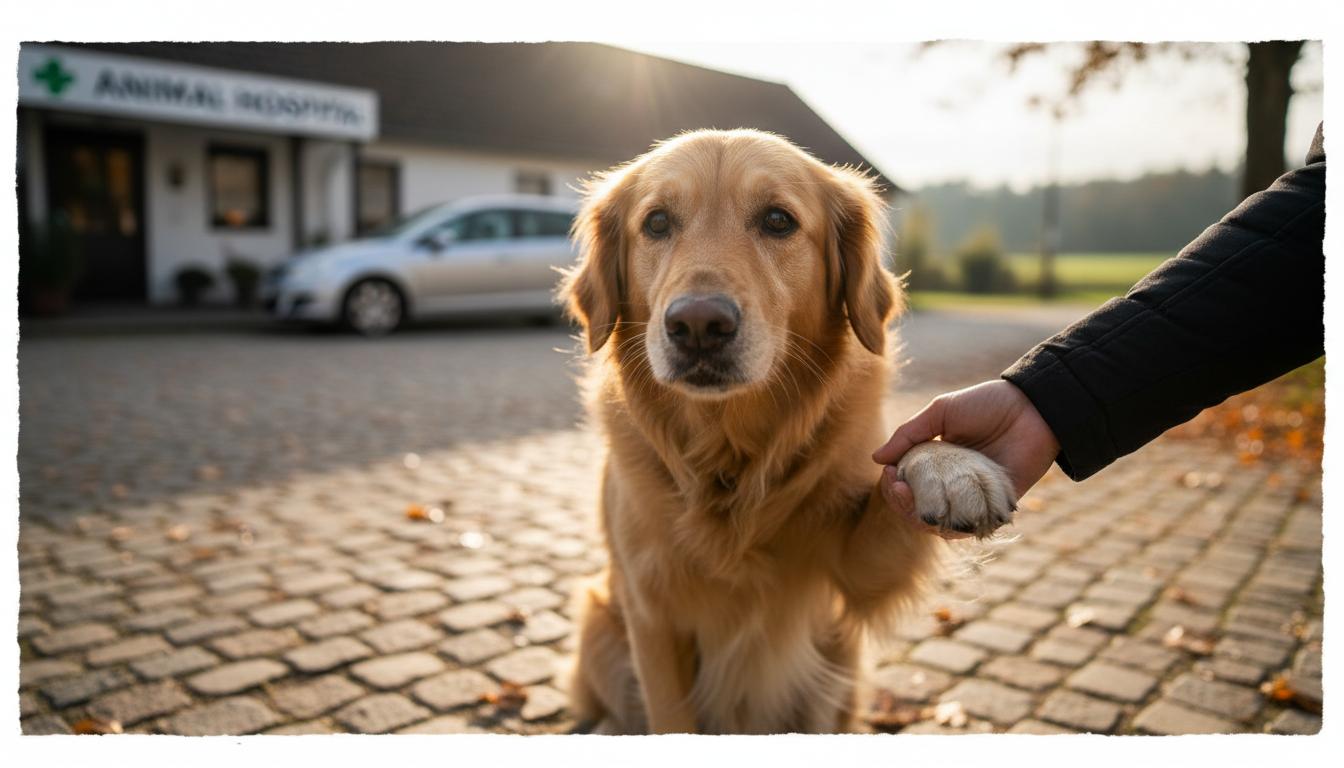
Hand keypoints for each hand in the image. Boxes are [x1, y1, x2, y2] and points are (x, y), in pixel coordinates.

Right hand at [872, 380, 1059, 538]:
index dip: (894, 486)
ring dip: (925, 520)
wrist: (1033, 407)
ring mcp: (973, 497)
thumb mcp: (941, 412)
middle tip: (901, 491)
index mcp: (936, 462)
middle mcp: (952, 484)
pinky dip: (956, 528)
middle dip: (904, 505)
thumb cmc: (987, 404)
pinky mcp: (996, 507)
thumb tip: (878, 459)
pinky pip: (972, 528)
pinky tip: (945, 518)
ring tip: (922, 506)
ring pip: (942, 524)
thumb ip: (910, 434)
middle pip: (919, 509)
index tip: (892, 476)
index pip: (907, 484)